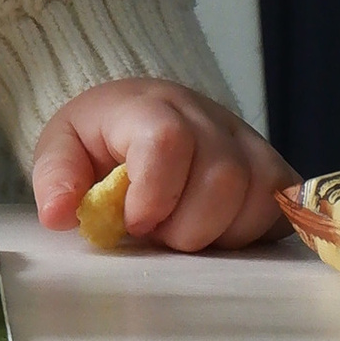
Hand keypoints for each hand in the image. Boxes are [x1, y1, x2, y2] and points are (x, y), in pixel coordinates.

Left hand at [30, 81, 292, 253]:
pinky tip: (220, 231)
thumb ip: (56, 177)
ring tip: (185, 229)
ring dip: (219, 234)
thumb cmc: (101, 138)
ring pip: (259, 196)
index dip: (154, 192)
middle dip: (186, 227)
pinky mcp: (274, 168)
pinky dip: (253, 232)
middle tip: (157, 230)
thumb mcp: (63, 147)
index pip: (169, 140)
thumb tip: (58, 214)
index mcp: (151, 106)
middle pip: (223, 178)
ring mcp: (247, 141)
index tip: (134, 220)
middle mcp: (208, 117)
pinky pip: (283, 207)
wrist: (141, 114)